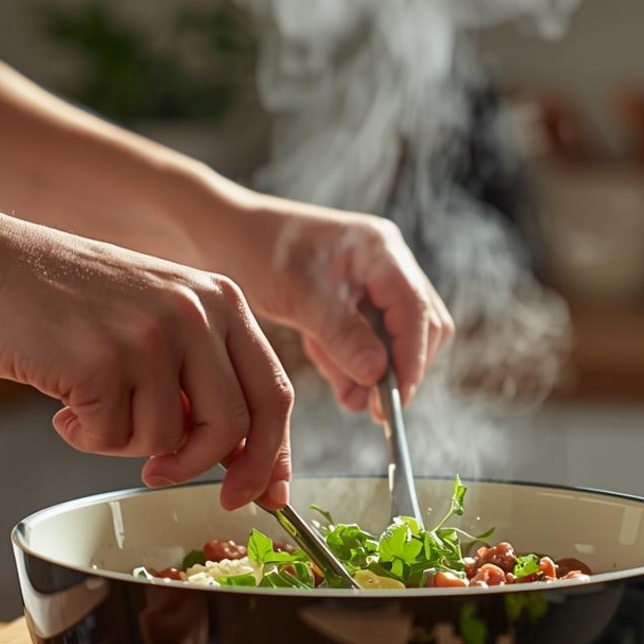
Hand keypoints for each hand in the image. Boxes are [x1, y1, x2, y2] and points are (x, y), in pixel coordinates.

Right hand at [0, 219, 292, 509]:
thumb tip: (244, 460)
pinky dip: (84, 436)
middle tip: (162, 478)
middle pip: (233, 425)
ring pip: (167, 439)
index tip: (262, 495)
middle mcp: (195, 313)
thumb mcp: (158, 318)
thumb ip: (203, 376)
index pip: (273, 392)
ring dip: (123, 441)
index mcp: (221, 300)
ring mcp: (150, 337)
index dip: (271, 455)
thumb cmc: (68, 301)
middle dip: (202, 467)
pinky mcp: (102, 363)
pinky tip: (63, 403)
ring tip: (89, 403)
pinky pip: (111, 438)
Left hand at [206, 198, 453, 414]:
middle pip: (420, 325)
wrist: (223, 235)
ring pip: (396, 338)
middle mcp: (385, 264)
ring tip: (352, 400)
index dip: (412, 358)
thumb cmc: (258, 252)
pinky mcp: (353, 303)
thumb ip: (342, 334)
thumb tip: (378, 375)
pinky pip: (369, 341)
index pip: (416, 310)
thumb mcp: (300, 295)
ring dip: (378, 372)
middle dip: (400, 368)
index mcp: (379, 250)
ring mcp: (371, 283)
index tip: (395, 400)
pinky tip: (339, 380)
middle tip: (375, 408)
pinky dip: (356, 365)